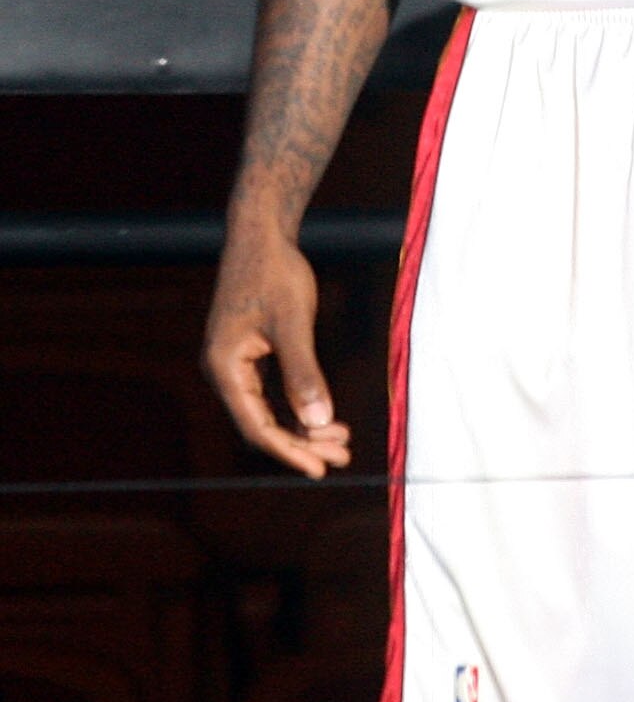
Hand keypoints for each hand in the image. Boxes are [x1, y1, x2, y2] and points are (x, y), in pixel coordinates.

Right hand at [203, 224, 351, 477]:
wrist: (261, 233)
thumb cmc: (275, 273)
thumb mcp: (293, 323)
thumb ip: (303, 373)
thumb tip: (318, 422)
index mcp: (226, 368)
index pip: (257, 427)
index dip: (290, 451)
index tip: (320, 468)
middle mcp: (224, 370)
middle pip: (262, 423)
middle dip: (303, 441)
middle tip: (342, 453)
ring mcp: (234, 362)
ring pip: (268, 409)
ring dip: (302, 425)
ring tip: (340, 439)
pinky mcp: (247, 352)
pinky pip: (269, 392)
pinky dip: (295, 404)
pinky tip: (320, 413)